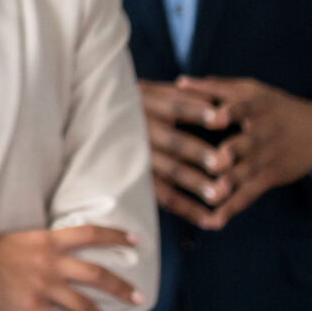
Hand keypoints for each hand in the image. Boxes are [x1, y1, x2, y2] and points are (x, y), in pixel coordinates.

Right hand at [0, 224, 144, 310]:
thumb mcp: (19, 239)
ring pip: (82, 305)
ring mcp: (41, 286)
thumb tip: (64, 254)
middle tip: (139, 297)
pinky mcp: (30, 307)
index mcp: (47, 240)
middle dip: (121, 287)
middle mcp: (50, 262)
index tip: (135, 239)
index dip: (115, 235)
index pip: (89, 233)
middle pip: (97, 274)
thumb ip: (44, 245)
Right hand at [138, 79, 235, 226]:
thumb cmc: (130, 105)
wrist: (88, 125)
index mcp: (147, 106)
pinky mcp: (140, 182)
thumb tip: (217, 99)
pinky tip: (207, 218)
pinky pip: (164, 196)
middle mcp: (142, 132)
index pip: (174, 107)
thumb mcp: (149, 92)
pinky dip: (186, 209)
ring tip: (219, 195)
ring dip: (194, 184)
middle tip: (223, 163)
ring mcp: (139, 158)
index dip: (196, 112)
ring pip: (169, 172)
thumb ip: (181, 95)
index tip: (221, 118)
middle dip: (198, 153)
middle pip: (173, 143)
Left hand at [173, 76, 311, 228]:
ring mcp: (267, 159)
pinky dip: (230, 209)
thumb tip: (178, 83)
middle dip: (232, 154)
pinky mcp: (268, 179)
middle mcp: (264, 134)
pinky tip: (211, 222)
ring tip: (211, 198)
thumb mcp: (251, 91)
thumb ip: (215, 88)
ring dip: (230, 187)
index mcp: (258, 108)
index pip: (245, 109)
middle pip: (248, 145)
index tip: (215, 117)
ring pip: (247, 174)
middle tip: (216, 164)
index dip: (231, 112)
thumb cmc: (273, 107)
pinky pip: (248, 196)